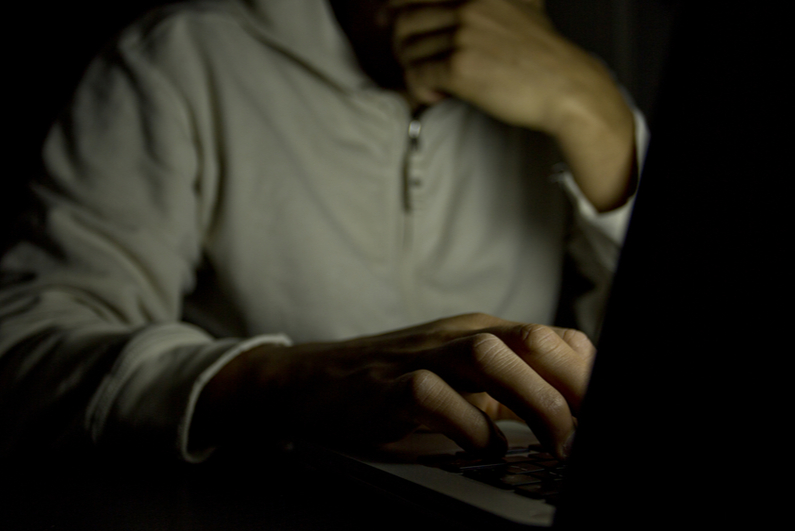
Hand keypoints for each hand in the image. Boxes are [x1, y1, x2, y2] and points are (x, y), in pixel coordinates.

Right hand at [192, 313, 594, 458]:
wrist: (314, 380)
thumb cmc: (394, 382)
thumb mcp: (460, 379)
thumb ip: (509, 390)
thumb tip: (571, 416)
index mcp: (481, 331)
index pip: (554, 338)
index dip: (591, 375)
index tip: (607, 414)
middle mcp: (457, 336)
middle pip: (532, 340)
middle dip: (575, 387)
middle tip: (588, 433)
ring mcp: (421, 357)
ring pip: (490, 357)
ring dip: (533, 402)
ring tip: (553, 444)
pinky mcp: (387, 387)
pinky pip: (435, 397)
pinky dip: (468, 427)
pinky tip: (479, 450)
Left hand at [389, 0, 636, 211]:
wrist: (566, 88)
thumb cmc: (544, 57)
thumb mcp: (522, 8)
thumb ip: (493, 3)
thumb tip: (460, 8)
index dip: (397, 9)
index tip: (389, 22)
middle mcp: (469, 6)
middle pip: (407, 22)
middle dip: (403, 47)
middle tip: (416, 63)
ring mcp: (463, 36)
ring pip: (409, 51)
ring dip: (415, 70)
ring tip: (434, 83)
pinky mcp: (459, 68)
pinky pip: (416, 76)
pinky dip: (420, 90)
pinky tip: (438, 95)